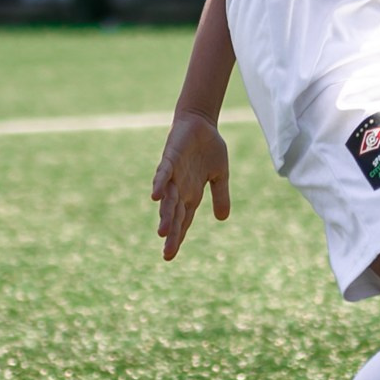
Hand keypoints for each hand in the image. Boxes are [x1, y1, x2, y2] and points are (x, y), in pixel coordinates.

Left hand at [151, 110, 231, 260]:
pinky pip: (164, 173)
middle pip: (174, 216)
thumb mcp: (220, 175)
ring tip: (163, 232)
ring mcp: (174, 175)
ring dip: (166, 215)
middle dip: (171, 234)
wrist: (201, 123)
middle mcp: (180, 188)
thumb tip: (223, 219)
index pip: (183, 220)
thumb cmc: (208, 148)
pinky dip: (160, 184)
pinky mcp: (170, 159)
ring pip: (169, 199)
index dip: (177, 237)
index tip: (169, 256)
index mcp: (191, 194)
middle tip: (167, 253)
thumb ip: (220, 196)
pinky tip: (157, 197)